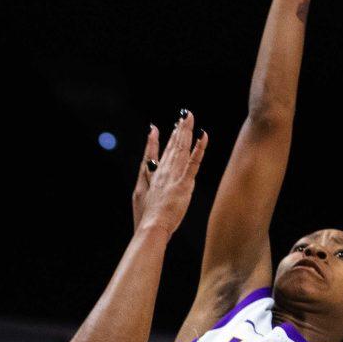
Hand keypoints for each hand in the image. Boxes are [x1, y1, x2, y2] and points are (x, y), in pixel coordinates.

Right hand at [132, 110, 209, 235]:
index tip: (156, 129)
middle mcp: (163, 171)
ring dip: (186, 132)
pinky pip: (193, 162)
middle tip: (183, 115)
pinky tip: (203, 136)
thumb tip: (146, 159)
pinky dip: (199, 148)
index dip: (156, 140)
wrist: (151, 226)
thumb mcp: (138, 191)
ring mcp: (174, 175)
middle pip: (171, 146)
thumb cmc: (145, 215)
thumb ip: (143, 173)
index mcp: (151, 174)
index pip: (155, 153)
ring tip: (189, 118)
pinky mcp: (184, 183)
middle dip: (177, 129)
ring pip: (181, 149)